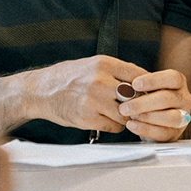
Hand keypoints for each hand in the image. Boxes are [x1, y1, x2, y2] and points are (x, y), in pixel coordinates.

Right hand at [25, 54, 146, 132]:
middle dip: (139, 104)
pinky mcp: (87, 118)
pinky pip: (114, 126)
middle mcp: (100, 80)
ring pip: (126, 114)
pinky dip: (115, 126)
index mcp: (103, 64)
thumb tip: (142, 80)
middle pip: (135, 96)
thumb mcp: (92, 64)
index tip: (150, 92)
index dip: (147, 86)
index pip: (138, 74)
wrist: (40, 91)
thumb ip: (116, 71)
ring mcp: (93, 100)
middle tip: (139, 108)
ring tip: (121, 115)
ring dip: (127, 118)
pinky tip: (108, 120)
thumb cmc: (68, 77)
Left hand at [116, 68, 190, 141]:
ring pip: (170, 117)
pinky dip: (146, 129)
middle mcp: (184, 98)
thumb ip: (140, 87)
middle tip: (125, 107)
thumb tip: (124, 87)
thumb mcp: (147, 87)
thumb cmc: (149, 98)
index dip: (153, 80)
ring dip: (147, 117)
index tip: (134, 84)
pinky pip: (163, 133)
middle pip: (167, 99)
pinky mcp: (176, 133)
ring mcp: (183, 117)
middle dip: (143, 103)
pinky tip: (132, 125)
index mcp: (179, 82)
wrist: (153, 119)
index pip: (172, 78)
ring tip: (130, 116)